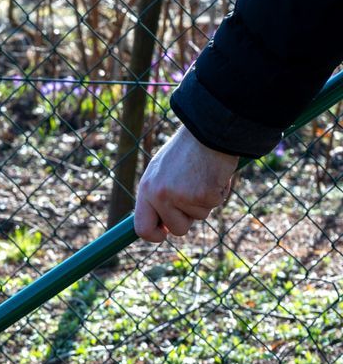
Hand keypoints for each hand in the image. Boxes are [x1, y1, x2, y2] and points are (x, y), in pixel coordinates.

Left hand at [134, 127, 240, 241]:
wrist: (209, 128)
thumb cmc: (187, 149)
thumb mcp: (162, 172)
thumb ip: (158, 197)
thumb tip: (161, 225)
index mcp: (146, 190)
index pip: (142, 228)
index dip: (155, 235)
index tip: (165, 233)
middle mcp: (160, 196)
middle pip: (178, 228)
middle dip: (189, 217)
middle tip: (195, 194)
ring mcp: (182, 196)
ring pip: (200, 216)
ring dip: (206, 200)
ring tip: (203, 175)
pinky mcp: (204, 194)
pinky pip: (216, 204)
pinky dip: (220, 190)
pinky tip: (215, 173)